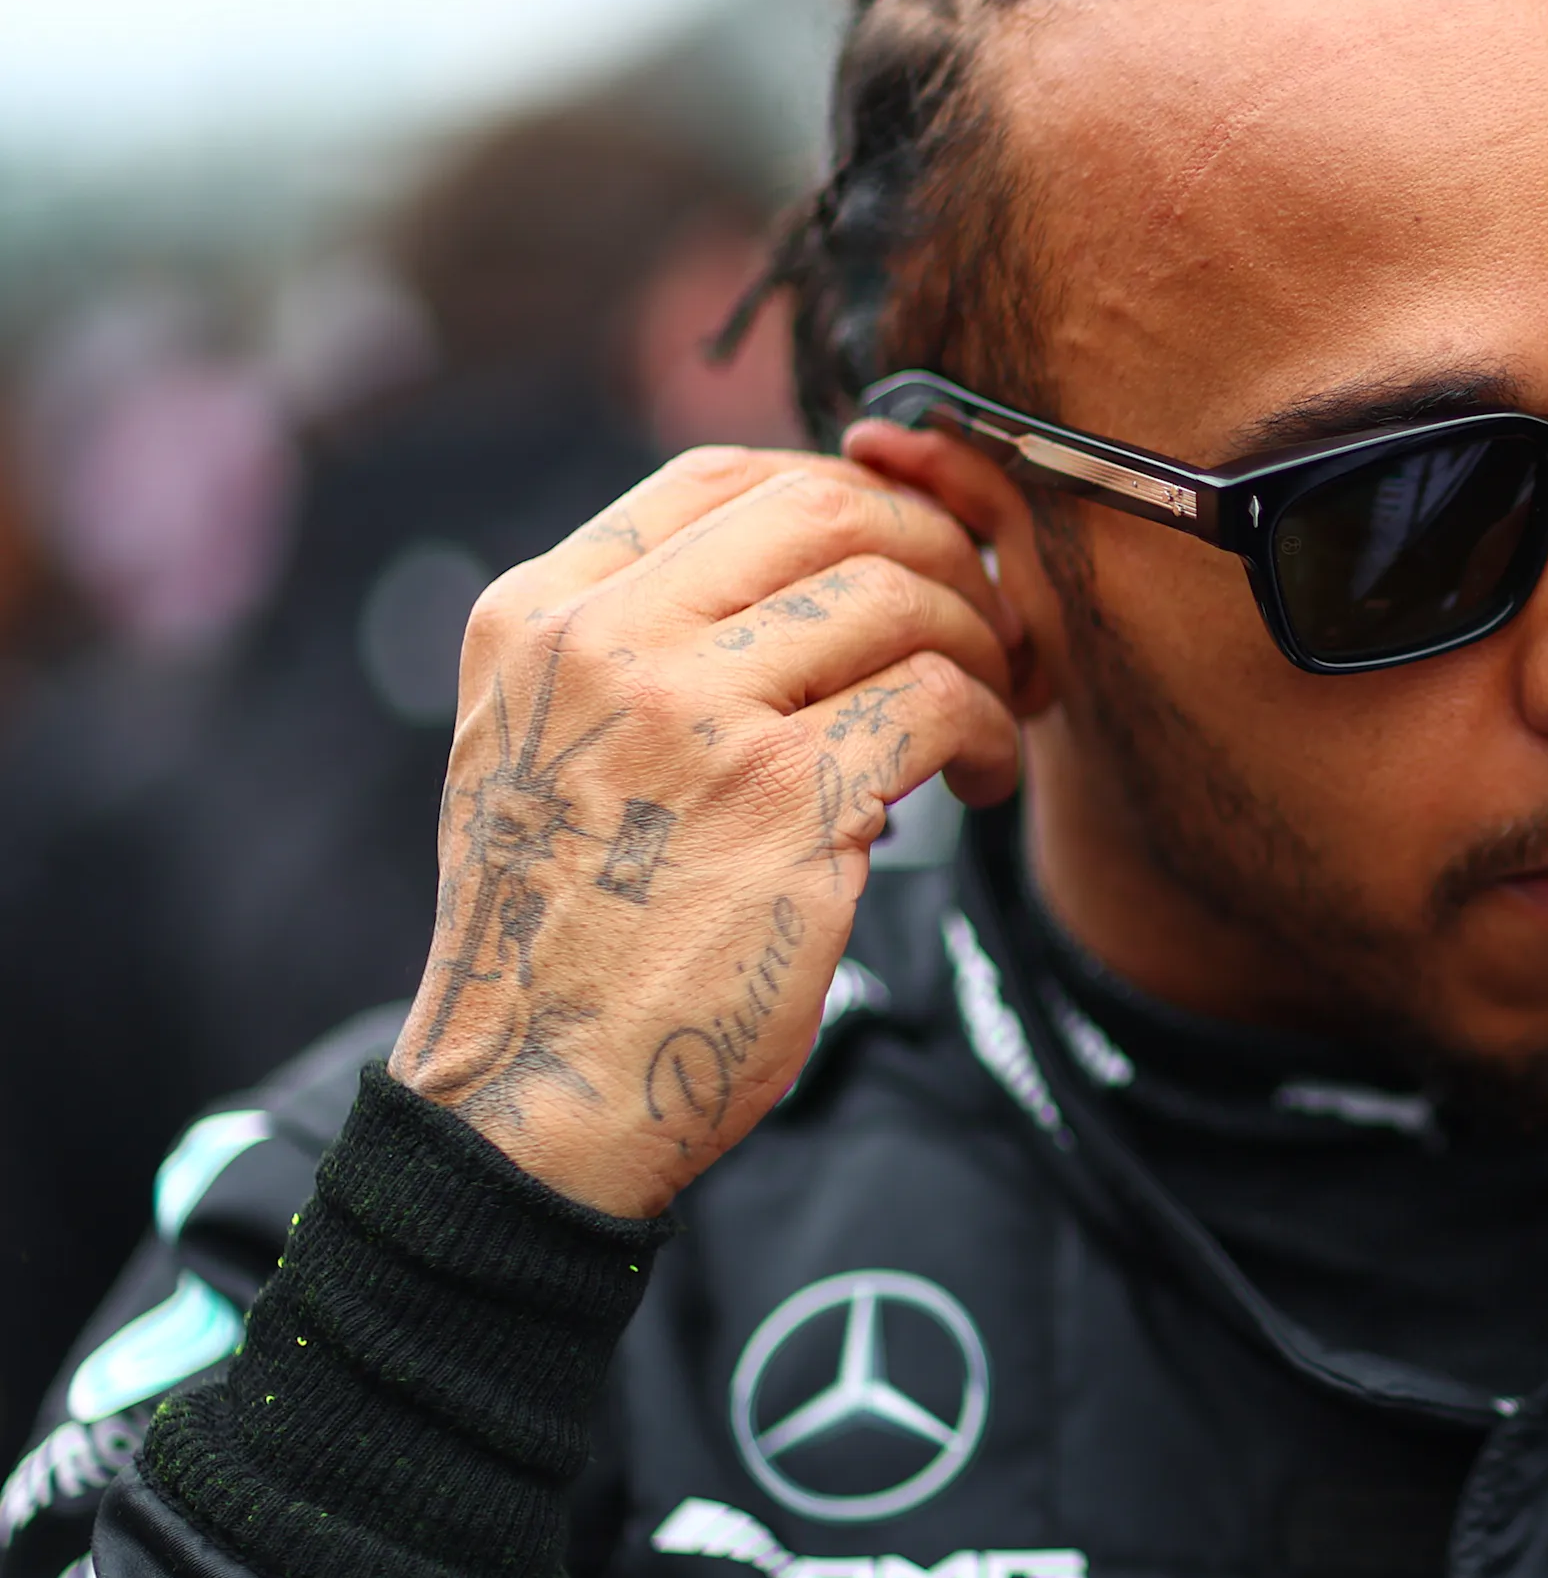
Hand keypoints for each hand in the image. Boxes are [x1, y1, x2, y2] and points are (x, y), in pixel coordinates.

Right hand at [387, 449, 1027, 1216]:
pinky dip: (988, 730)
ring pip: (899, 595)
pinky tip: (976, 781)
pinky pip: (937, 699)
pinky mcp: (779, 796)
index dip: (848, 496)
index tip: (907, 556)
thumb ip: (651, 650)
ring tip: (986, 714)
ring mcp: (689, 713)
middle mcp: (602, 641)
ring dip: (978, 647)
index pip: (723, 477)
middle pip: (829, 511)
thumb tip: (835, 578)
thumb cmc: (569, 936)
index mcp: (538, 612)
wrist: (530, 1101)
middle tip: (983, 628)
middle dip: (938, 555)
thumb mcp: (552, 749)